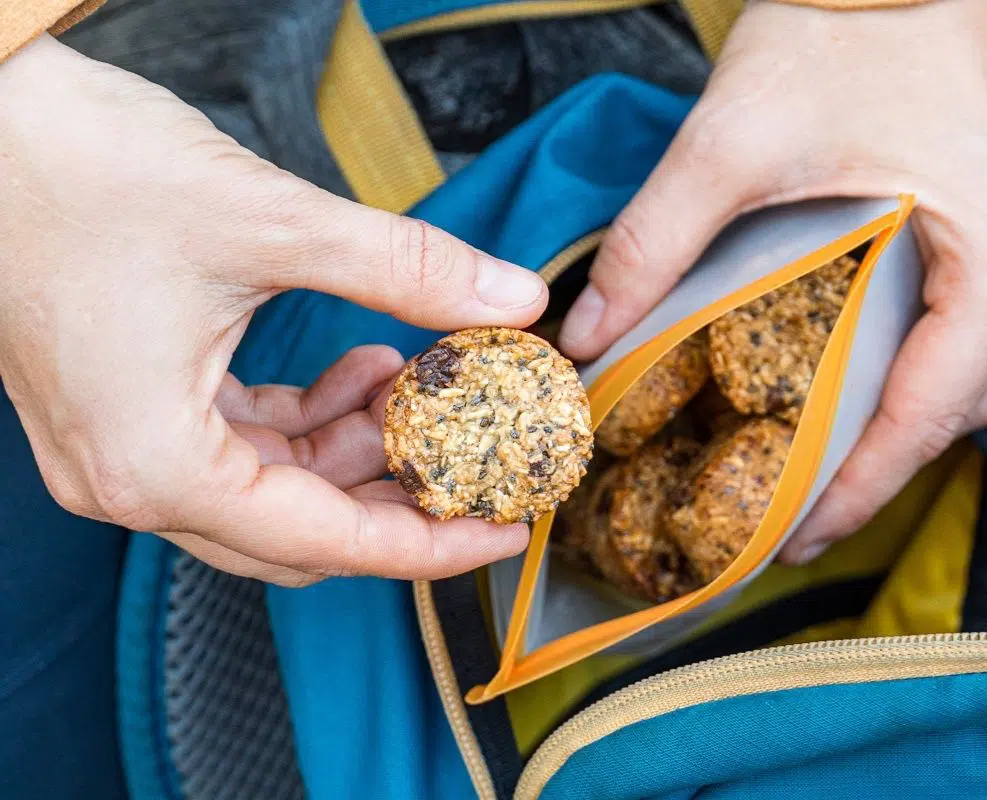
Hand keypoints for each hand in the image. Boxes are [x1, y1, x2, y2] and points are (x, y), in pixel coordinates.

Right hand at [0, 36, 548, 585]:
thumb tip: (510, 297)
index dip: (431, 542)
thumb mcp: (269, 223)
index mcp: (156, 465)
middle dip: (399, 495)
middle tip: (479, 458)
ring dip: (357, 446)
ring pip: (274, 487)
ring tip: (420, 380)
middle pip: (301, 530)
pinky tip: (362, 363)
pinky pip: (240, 442)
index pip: (327, 542)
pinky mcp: (126, 404)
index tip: (505, 528)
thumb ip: (403, 269)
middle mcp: (130, 478)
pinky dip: (308, 416)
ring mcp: (121, 445)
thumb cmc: (78, 168)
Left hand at [558, 0, 986, 560]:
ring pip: (973, 370)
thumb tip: (586, 332)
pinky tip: (851, 383)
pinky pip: (969, 325)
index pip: (935, 404)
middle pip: (963, 403)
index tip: (805, 533)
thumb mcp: (732, 141)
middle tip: (798, 511)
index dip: (867, 483)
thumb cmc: (840, 27)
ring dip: (900, 421)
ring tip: (820, 463)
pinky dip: (913, 367)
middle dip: (880, 466)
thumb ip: (654, 241)